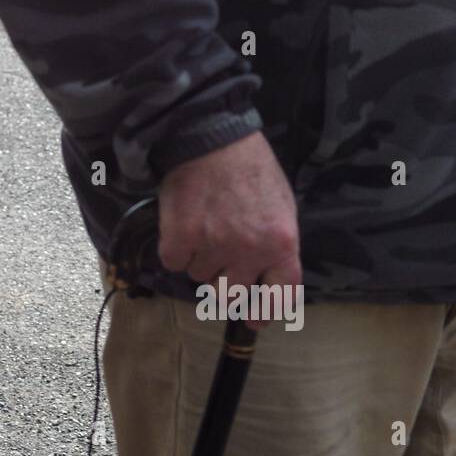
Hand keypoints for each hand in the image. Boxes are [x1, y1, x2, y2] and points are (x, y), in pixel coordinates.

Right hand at [157, 131, 301, 329]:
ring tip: (204, 224)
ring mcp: (214, 247)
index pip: (280, 294)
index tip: (254, 319)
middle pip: (230, 294)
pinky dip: (176, 247)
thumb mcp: (281, 204)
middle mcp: (250, 251)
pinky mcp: (181, 239)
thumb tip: (268, 278)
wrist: (211, 135)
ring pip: (200, 276)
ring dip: (199, 258)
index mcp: (282, 243)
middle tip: (218, 263)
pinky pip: (174, 262)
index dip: (266, 312)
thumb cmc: (249, 167)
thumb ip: (277, 244)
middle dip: (223, 283)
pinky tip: (184, 221)